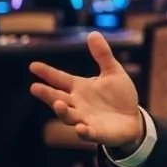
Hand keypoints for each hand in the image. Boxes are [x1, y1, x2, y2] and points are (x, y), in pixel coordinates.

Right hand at [30, 32, 143, 152]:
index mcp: (80, 87)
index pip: (60, 79)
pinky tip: (81, 127)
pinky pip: (87, 133)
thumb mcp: (113, 72)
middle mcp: (77, 104)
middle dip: (47, 94)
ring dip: (62, 111)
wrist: (132, 119)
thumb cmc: (119, 95)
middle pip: (58, 98)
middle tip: (35, 87)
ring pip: (68, 116)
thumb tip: (93, 33)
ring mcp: (84, 119)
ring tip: (59, 103)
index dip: (47, 73)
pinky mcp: (95, 132)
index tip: (33, 66)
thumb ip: (103, 55)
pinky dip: (83, 131)